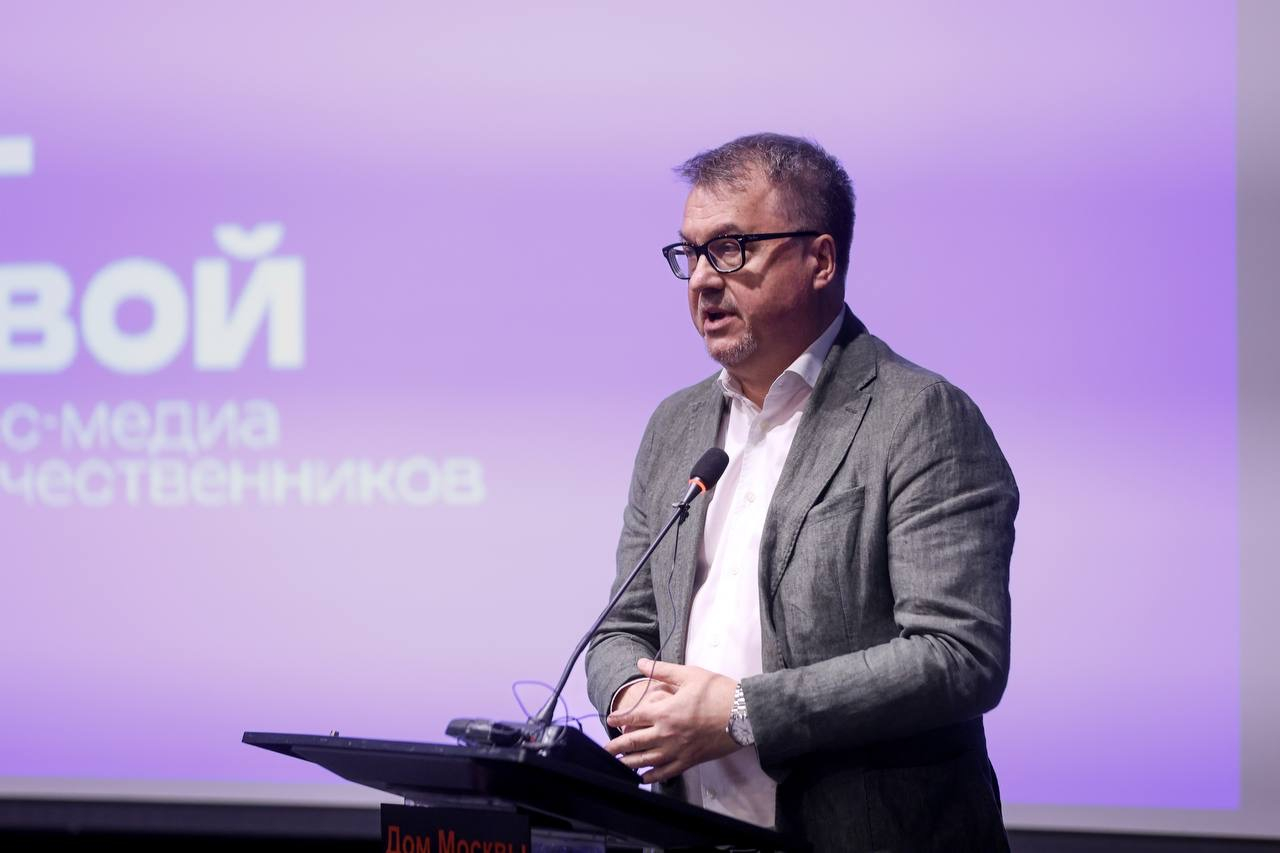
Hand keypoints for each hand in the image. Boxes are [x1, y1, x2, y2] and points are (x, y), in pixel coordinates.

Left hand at [603, 658, 738, 783]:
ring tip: (617, 765)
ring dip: (630, 763)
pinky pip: (666, 772)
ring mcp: (678, 750)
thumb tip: (641, 663)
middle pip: (635, 742)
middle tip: (604, 750)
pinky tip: (644, 777)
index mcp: (665, 712)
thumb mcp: (690, 675)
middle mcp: (667, 734)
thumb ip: (663, 670)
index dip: (620, 718)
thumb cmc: (719, 693)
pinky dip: (652, 776)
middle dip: (617, 747)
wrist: (744, 716)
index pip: (635, 716)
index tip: (610, 720)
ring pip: (647, 760)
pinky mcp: (690, 761)